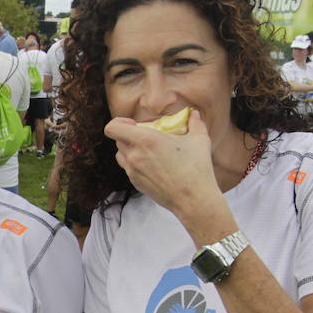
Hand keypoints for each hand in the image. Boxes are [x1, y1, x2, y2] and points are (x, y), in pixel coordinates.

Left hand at [104, 108, 221, 217]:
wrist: (193, 199)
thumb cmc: (196, 168)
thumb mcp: (200, 140)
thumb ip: (195, 123)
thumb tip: (193, 113)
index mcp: (145, 140)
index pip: (112, 128)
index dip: (119, 122)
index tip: (135, 124)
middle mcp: (134, 156)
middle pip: (117, 140)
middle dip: (128, 135)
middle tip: (145, 136)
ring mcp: (133, 172)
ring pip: (120, 155)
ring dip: (130, 149)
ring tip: (148, 150)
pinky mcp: (136, 184)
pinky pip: (128, 169)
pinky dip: (135, 163)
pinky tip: (153, 165)